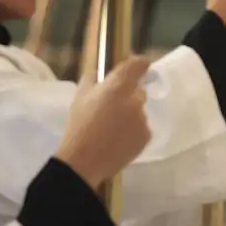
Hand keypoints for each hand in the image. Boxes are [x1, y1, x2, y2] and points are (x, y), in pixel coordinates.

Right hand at [55, 55, 152, 189]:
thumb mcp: (80, 97)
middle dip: (128, 94)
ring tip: (112, 128)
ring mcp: (143, 119)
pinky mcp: (146, 136)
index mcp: (118, 87)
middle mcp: (135, 101)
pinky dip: (133, 130)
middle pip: (138, 89)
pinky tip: (118, 139)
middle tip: (111, 106)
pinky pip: (142, 127)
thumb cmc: (78, 126)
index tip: (132, 68)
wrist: (84, 161)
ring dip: (130, 114)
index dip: (138, 63)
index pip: (139, 64)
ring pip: (139, 110)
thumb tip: (99, 70)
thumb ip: (92, 79)